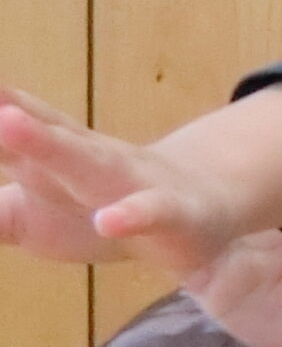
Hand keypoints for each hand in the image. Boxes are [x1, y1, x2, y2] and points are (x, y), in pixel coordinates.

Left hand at [0, 91, 234, 275]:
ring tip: (8, 124)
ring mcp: (126, 180)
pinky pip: (150, 213)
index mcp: (40, 151)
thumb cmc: (100, 208)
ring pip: (85, 159)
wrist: (198, 210)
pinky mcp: (169, 213)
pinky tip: (108, 221)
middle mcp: (81, 154)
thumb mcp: (25, 215)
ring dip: (47, 143)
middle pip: (28, 130)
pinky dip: (131, 215)